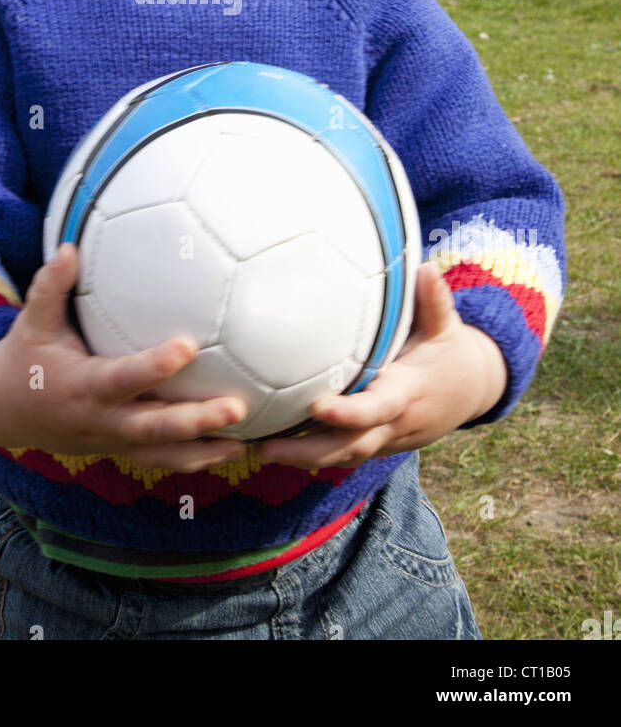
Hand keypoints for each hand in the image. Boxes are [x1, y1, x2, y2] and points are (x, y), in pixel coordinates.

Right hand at [0, 242, 248, 471]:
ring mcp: (111, 440)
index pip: (124, 378)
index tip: (190, 345)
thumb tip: (70, 246)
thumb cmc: (23, 358)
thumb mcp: (31, 322)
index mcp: (82, 387)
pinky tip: (230, 452)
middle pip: (153, 427)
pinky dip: (193, 460)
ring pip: (160, 452)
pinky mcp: (119, 449)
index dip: (155, 366)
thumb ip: (51, 287)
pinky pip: (159, 460)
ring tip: (244, 443)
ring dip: (203, 450)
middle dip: (195, 420)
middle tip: (237, 408)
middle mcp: (100, 420)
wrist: (2, 412)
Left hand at [253, 261, 507, 469]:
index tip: (316, 405)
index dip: (348, 412)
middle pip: (350, 446)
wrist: (472, 391)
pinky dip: (310, 454)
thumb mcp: (447, 326)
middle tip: (264, 447)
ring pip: (341, 456)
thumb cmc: (450, 351)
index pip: (376, 409)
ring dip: (300, 458)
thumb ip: (434, 301)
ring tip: (255, 450)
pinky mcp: (375, 442)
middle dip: (307, 451)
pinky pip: (342, 453)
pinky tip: (272, 446)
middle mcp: (393, 422)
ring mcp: (384, 438)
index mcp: (406, 393)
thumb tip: (425, 268)